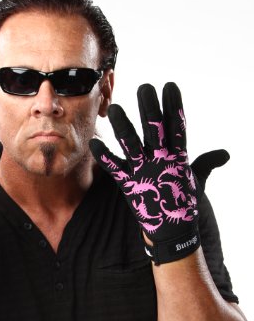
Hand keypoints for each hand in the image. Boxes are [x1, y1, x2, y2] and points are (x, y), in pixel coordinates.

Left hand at [90, 82, 225, 264]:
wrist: (173, 234)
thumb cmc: (184, 204)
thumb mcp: (197, 181)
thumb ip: (206, 163)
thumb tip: (224, 154)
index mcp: (179, 157)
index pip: (177, 126)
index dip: (174, 106)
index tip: (170, 86)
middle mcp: (162, 161)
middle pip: (155, 130)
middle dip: (149, 108)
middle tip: (144, 88)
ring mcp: (145, 172)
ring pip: (133, 144)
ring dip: (124, 126)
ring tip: (116, 108)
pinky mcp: (130, 185)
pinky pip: (115, 168)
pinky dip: (104, 156)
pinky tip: (95, 142)